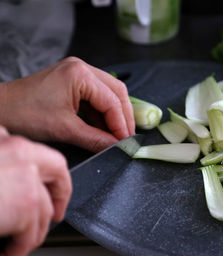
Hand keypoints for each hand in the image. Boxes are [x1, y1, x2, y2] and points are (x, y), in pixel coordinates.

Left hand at [0, 57, 134, 152]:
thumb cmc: (23, 113)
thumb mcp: (64, 129)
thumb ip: (95, 139)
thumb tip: (116, 147)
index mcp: (80, 74)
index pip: (112, 100)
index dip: (121, 123)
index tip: (126, 142)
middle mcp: (82, 68)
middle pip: (116, 92)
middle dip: (123, 116)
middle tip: (126, 137)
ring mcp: (77, 73)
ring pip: (109, 94)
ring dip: (114, 115)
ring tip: (116, 135)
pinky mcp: (73, 82)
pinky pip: (96, 97)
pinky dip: (102, 114)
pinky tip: (103, 128)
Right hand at [0, 126, 71, 255]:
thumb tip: (4, 182)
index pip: (28, 152)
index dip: (35, 173)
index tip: (35, 186)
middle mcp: (17, 149)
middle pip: (56, 168)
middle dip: (61, 192)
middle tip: (56, 213)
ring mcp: (26, 174)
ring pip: (45, 208)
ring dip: (31, 233)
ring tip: (14, 247)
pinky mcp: (28, 203)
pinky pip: (32, 234)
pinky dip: (19, 251)